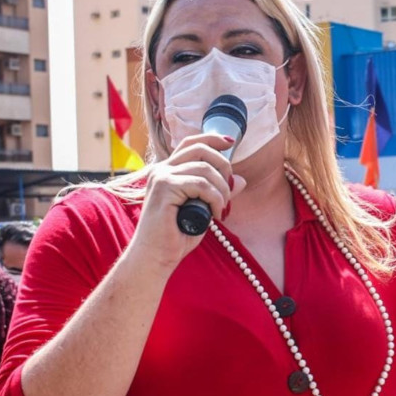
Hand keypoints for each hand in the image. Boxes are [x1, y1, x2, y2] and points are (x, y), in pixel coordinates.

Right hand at [130, 133, 246, 270]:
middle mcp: (161, 170)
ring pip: (205, 169)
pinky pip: (201, 185)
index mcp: (166, 171)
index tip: (230, 143)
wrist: (155, 257)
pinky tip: (216, 215)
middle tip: (229, 190)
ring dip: (222, 190)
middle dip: (223, 166)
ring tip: (222, 209)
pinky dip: (215, 199)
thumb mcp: (203, 210)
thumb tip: (240, 180)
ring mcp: (161, 177)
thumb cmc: (176, 236)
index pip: (191, 143)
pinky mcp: (164, 188)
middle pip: (200, 150)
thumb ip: (217, 193)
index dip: (212, 138)